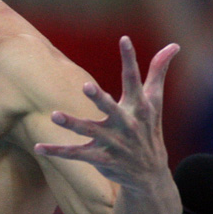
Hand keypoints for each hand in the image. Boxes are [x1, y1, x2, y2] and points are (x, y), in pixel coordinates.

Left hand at [34, 36, 179, 186]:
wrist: (151, 174)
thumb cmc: (149, 128)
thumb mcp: (155, 101)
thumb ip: (158, 72)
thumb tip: (174, 45)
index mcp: (139, 107)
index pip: (133, 79)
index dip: (130, 59)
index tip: (124, 39)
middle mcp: (126, 124)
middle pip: (111, 108)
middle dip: (99, 98)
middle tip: (86, 85)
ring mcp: (114, 142)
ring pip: (90, 131)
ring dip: (72, 124)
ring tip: (54, 115)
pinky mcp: (101, 158)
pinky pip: (76, 154)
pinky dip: (57, 151)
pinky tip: (38, 147)